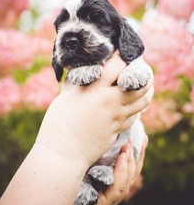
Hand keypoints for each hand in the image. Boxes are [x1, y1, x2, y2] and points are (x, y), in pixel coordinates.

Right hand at [36, 52, 153, 166]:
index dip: (122, 56)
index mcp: (96, 89)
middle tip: (142, 68)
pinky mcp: (118, 130)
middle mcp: (111, 102)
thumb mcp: (65, 97)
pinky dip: (137, 107)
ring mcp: (117, 117)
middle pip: (139, 83)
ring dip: (147, 90)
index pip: (117, 65)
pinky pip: (134, 116)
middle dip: (144, 73)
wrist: (63, 152)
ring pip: (143, 101)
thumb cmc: (58, 123)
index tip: (122, 52)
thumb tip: (79, 74)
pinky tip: (134, 104)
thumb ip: (76, 83)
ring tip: (146, 84)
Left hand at [66, 137, 147, 204]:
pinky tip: (122, 158)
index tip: (142, 138)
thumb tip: (97, 139)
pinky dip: (122, 172)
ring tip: (129, 146)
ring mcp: (110, 202)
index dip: (137, 154)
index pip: (130, 169)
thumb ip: (92, 161)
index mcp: (111, 186)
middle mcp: (113, 194)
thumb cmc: (69, 192)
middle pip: (133, 174)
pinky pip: (117, 189)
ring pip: (128, 181)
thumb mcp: (82, 172)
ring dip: (130, 162)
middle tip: (141, 138)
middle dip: (138, 155)